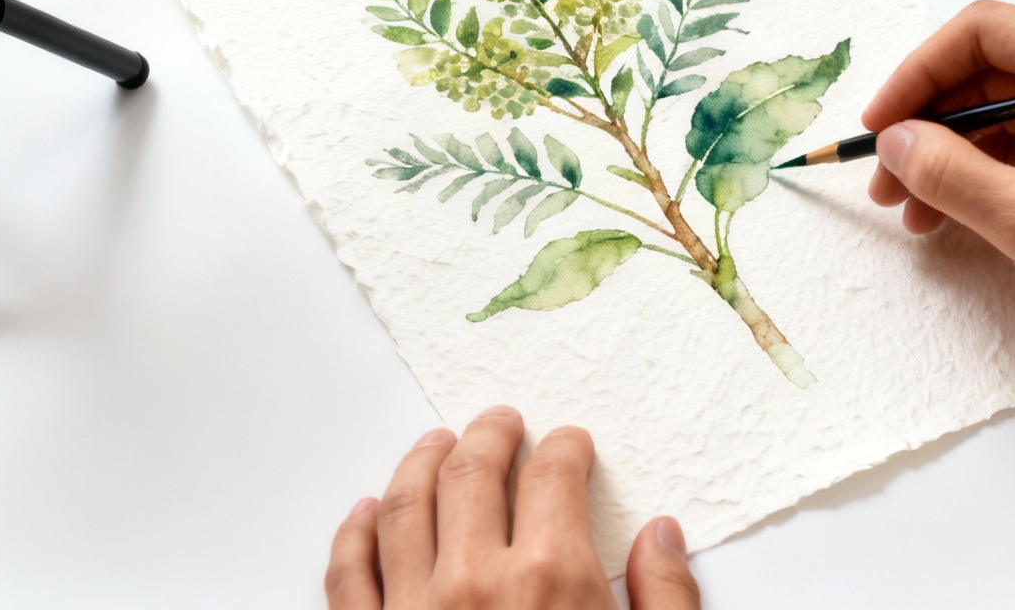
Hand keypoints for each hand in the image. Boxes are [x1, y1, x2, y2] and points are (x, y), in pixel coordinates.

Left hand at [326, 406, 700, 609]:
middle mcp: (476, 581)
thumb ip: (666, 603)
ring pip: (404, 505)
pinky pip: (348, 573)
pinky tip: (366, 512)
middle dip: (491, 437)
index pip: (553, 478)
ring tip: (436, 443)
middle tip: (501, 422)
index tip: (569, 444)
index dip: (563, 451)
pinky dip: (354, 532)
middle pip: (473, 473)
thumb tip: (664, 538)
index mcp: (553, 581)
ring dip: (420, 462)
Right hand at [860, 0, 1014, 366]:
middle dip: (932, 124)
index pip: (983, 33)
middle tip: (886, 178)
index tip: (879, 126)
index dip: (917, 76)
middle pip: (994, 69)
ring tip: (915, 209)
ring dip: (957, 153)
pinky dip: (995, 169)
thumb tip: (895, 141)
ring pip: (1012, 107)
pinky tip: (958, 212)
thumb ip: (948, 171)